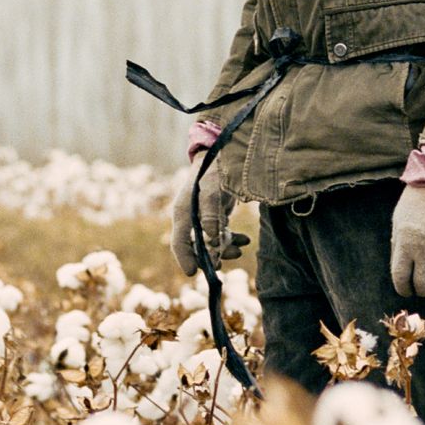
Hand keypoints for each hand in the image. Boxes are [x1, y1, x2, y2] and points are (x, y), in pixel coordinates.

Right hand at [167, 155, 237, 276]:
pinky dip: (232, 239)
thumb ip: (211, 211)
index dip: (185, 258)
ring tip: (240, 249)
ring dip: (224, 249)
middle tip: (225, 261)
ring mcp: (202, 216)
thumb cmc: (214, 168)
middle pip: (196, 246)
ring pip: (210, 243)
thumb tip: (212, 238)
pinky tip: (245, 240)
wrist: (222, 151)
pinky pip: (221, 234)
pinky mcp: (214, 214)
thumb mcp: (212, 187)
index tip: (193, 273)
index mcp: (183, 212)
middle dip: (210, 256)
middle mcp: (190, 217)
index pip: (179, 242)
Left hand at [389, 182, 424, 297]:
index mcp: (405, 245)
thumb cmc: (416, 202)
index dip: (403, 289)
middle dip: (423, 290)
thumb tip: (404, 269)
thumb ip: (399, 246)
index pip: (401, 279)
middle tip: (424, 287)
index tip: (407, 291)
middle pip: (424, 286)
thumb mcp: (399, 222)